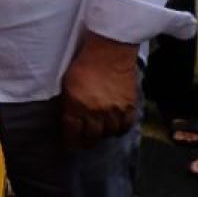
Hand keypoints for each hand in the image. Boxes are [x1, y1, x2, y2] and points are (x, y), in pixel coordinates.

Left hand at [60, 32, 138, 147]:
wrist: (110, 52)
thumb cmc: (84, 63)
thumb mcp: (68, 83)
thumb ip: (68, 102)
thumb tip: (68, 117)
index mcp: (77, 105)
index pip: (73, 132)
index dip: (71, 141)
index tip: (70, 144)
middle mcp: (96, 111)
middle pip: (92, 136)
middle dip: (86, 141)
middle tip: (84, 142)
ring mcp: (114, 110)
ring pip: (110, 133)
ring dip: (104, 134)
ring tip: (100, 133)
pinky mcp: (129, 105)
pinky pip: (126, 125)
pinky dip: (121, 128)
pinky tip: (116, 127)